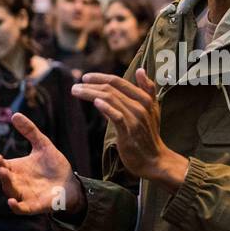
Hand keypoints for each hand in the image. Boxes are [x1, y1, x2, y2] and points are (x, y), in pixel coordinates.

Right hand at [0, 112, 80, 213]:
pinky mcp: (34, 206)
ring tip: (4, 172)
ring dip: (5, 183)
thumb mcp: (43, 144)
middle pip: (2, 177)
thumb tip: (15, 114)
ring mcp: (24, 195)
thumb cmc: (53, 165)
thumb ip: (30, 131)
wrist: (70, 183)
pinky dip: (15, 206)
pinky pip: (21, 208)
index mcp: (15, 168)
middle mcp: (16, 182)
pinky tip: (11, 202)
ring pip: (10, 191)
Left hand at [71, 68, 188, 188]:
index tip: (85, 78)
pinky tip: (95, 103)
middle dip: (91, 85)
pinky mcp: (129, 132)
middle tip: (75, 86)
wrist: (154, 159)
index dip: (101, 77)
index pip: (119, 81)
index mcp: (145, 98)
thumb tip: (139, 71)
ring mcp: (135, 118)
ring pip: (110, 99)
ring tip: (76, 92)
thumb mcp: (152, 108)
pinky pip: (116, 116)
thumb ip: (146, 89)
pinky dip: (106, 108)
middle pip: (112, 89)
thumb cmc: (149, 134)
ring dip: (90, 94)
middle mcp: (141, 105)